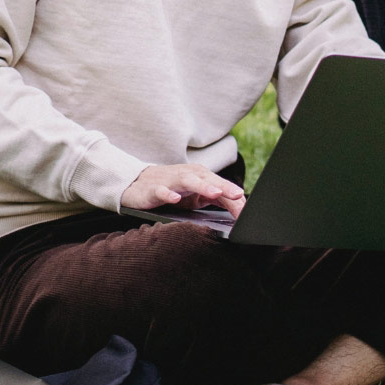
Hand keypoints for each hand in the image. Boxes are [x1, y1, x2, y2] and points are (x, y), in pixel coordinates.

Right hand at [120, 163, 246, 216]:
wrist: (137, 184)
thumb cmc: (171, 189)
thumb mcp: (194, 196)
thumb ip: (214, 199)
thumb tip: (237, 207)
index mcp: (199, 176)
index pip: (220, 186)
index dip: (234, 197)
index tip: (246, 210)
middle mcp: (187, 175)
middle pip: (208, 179)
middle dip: (224, 186)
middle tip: (238, 194)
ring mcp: (170, 181)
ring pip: (188, 181)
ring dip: (202, 185)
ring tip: (215, 192)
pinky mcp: (153, 189)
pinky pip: (161, 191)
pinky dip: (168, 194)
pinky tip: (175, 198)